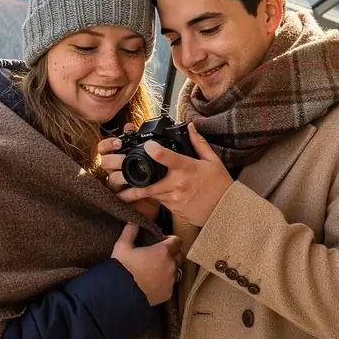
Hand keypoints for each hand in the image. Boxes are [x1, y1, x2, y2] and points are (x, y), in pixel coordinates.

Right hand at [98, 129, 160, 222]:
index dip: (108, 144)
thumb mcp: (147, 153)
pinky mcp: (124, 198)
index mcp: (118, 157)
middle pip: (105, 163)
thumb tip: (129, 125)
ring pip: (111, 179)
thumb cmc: (152, 171)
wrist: (164, 192)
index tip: (119, 143)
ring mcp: (118, 184)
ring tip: (131, 176)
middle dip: (114, 160)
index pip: (104, 148)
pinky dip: (127, 195)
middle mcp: (115, 170)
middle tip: (125, 159)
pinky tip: (137, 191)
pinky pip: (120, 197)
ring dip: (120, 177)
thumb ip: (137, 139)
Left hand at [111, 123, 231, 227]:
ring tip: (118, 190)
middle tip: (115, 176)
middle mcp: (176, 184)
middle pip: (145, 184)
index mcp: (186, 168)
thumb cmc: (219, 185)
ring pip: (147, 195)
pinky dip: (147, 198)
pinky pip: (156, 202)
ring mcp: (173, 198)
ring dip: (132, 193)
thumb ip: (198, 143)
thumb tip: (190, 126)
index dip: (152, 149)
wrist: (224, 211)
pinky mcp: (172, 209)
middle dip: (128, 181)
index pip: (164, 156)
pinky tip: (137, 197)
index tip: (146, 145)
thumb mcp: (212, 161)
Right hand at [112, 222, 182, 306]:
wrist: (120, 294)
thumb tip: (133, 222)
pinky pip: (170, 285)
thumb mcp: (122, 246)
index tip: (163, 242)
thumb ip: (130, 231)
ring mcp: (171, 280)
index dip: (171, 240)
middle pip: (180, 256)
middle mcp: (171, 265)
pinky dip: (165, 283)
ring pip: (176, 271)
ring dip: (169, 269)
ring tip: (156, 270)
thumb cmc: (122, 268)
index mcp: (163, 251)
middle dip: (173, 254)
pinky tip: (153, 283)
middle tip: (160, 256)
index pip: (177, 241)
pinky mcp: (168, 294)